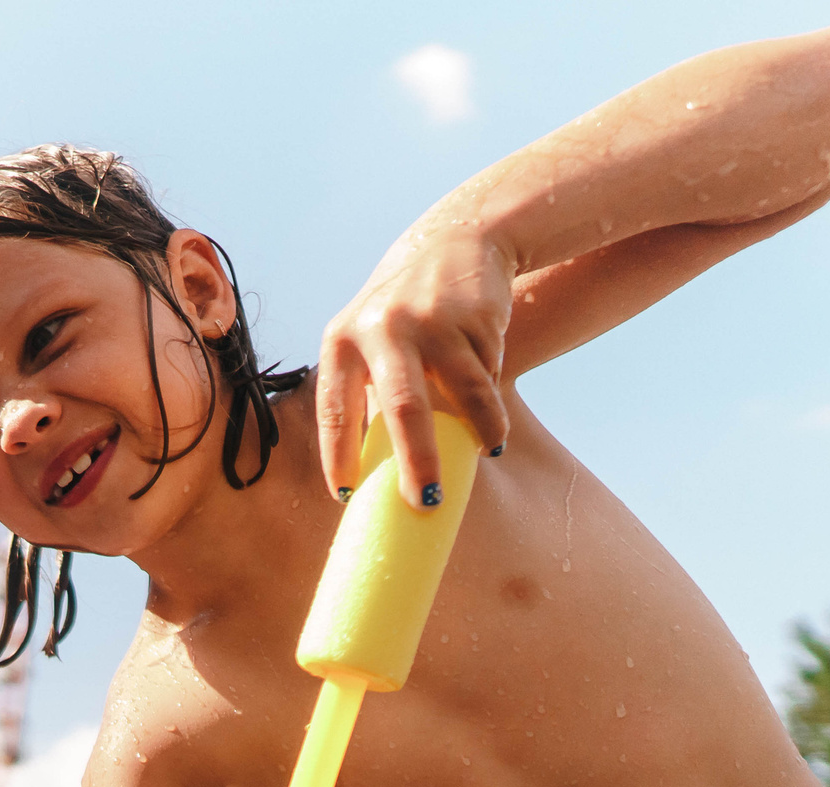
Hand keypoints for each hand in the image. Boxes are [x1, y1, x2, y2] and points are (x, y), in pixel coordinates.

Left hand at [316, 222, 513, 507]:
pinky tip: (494, 421)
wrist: (456, 241)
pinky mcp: (472, 316)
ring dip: (480, 430)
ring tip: (486, 451)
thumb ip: (368, 393)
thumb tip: (378, 476)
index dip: (338, 455)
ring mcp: (429, 320)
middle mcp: (380, 329)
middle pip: (402, 408)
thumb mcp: (370, 342)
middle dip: (416, 460)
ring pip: (463, 393)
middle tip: (426, 502)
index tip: (345, 496)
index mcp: (340, 343)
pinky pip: (487, 374)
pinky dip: (491, 401)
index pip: (334, 410)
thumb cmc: (404, 316)